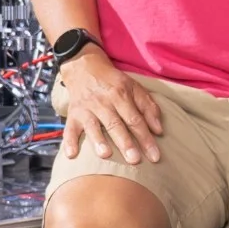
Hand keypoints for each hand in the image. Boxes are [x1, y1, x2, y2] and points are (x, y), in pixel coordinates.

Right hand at [51, 48, 162, 163]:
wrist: (84, 67)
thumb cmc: (113, 82)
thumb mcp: (134, 87)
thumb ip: (148, 108)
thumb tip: (159, 131)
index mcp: (121, 95)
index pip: (136, 120)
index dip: (146, 138)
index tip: (154, 156)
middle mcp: (103, 102)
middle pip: (116, 125)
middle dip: (125, 143)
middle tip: (134, 160)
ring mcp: (86, 109)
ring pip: (93, 126)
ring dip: (98, 140)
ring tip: (105, 155)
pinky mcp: (73, 114)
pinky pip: (69, 128)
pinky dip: (69, 141)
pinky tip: (71, 155)